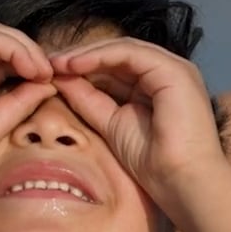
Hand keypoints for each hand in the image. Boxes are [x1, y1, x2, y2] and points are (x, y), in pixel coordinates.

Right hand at [0, 23, 56, 181]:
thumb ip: (21, 101)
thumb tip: (49, 84)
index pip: (8, 60)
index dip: (34, 66)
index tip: (55, 82)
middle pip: (6, 43)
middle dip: (35, 55)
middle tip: (55, 73)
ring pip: (0, 35)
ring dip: (29, 50)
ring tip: (44, 71)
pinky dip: (17, 49)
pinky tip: (32, 68)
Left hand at [50, 38, 227, 206]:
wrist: (184, 182)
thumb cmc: (155, 165)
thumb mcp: (112, 126)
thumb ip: (90, 101)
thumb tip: (61, 81)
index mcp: (157, 86)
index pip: (116, 67)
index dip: (83, 68)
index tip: (50, 75)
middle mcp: (167, 72)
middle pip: (117, 55)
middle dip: (81, 58)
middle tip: (46, 64)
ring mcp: (173, 68)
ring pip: (122, 49)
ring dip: (86, 55)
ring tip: (56, 63)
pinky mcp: (173, 70)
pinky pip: (129, 53)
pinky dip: (100, 56)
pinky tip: (74, 64)